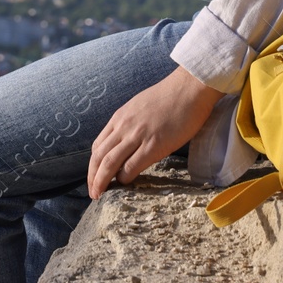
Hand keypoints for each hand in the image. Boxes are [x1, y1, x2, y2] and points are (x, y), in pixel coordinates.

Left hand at [87, 66, 223, 198]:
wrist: (189, 88)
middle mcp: (124, 126)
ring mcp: (137, 135)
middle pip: (99, 156)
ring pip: (109, 163)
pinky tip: (125, 183)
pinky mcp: (154, 145)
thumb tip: (127, 141)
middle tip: (92, 193)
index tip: (93, 177)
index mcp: (120, 118)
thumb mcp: (140, 106)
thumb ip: (130, 123)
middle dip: (93, 177)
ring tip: (99, 195)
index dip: (93, 165)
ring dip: (102, 181)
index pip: (98, 146)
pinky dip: (124, 177)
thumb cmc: (170, 96)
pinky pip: (131, 166)